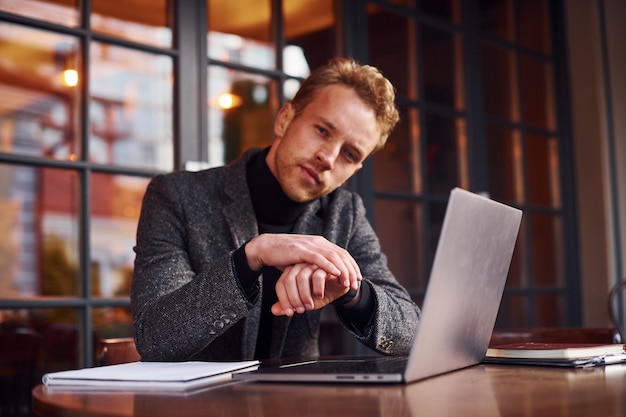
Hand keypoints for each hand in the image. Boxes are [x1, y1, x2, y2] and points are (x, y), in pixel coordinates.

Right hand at [245, 234, 361, 290]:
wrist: (266, 247)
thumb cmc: (284, 255)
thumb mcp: (304, 259)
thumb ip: (315, 264)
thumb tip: (325, 274)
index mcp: (320, 243)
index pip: (342, 254)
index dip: (352, 266)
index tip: (358, 278)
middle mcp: (318, 242)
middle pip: (341, 256)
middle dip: (351, 270)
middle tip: (356, 284)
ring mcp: (310, 245)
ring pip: (333, 257)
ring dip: (343, 271)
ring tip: (347, 283)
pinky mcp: (301, 250)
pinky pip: (318, 258)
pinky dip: (329, 266)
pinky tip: (336, 274)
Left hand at [270, 263, 353, 315]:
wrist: (340, 289)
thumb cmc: (320, 293)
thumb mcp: (304, 302)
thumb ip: (288, 305)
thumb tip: (273, 311)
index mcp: (292, 272)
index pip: (281, 284)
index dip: (284, 300)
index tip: (290, 313)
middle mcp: (300, 266)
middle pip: (289, 280)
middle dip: (294, 299)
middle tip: (301, 311)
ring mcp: (313, 264)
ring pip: (302, 277)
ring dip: (305, 296)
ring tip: (311, 306)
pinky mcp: (326, 265)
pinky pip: (318, 276)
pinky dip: (318, 289)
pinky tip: (321, 296)